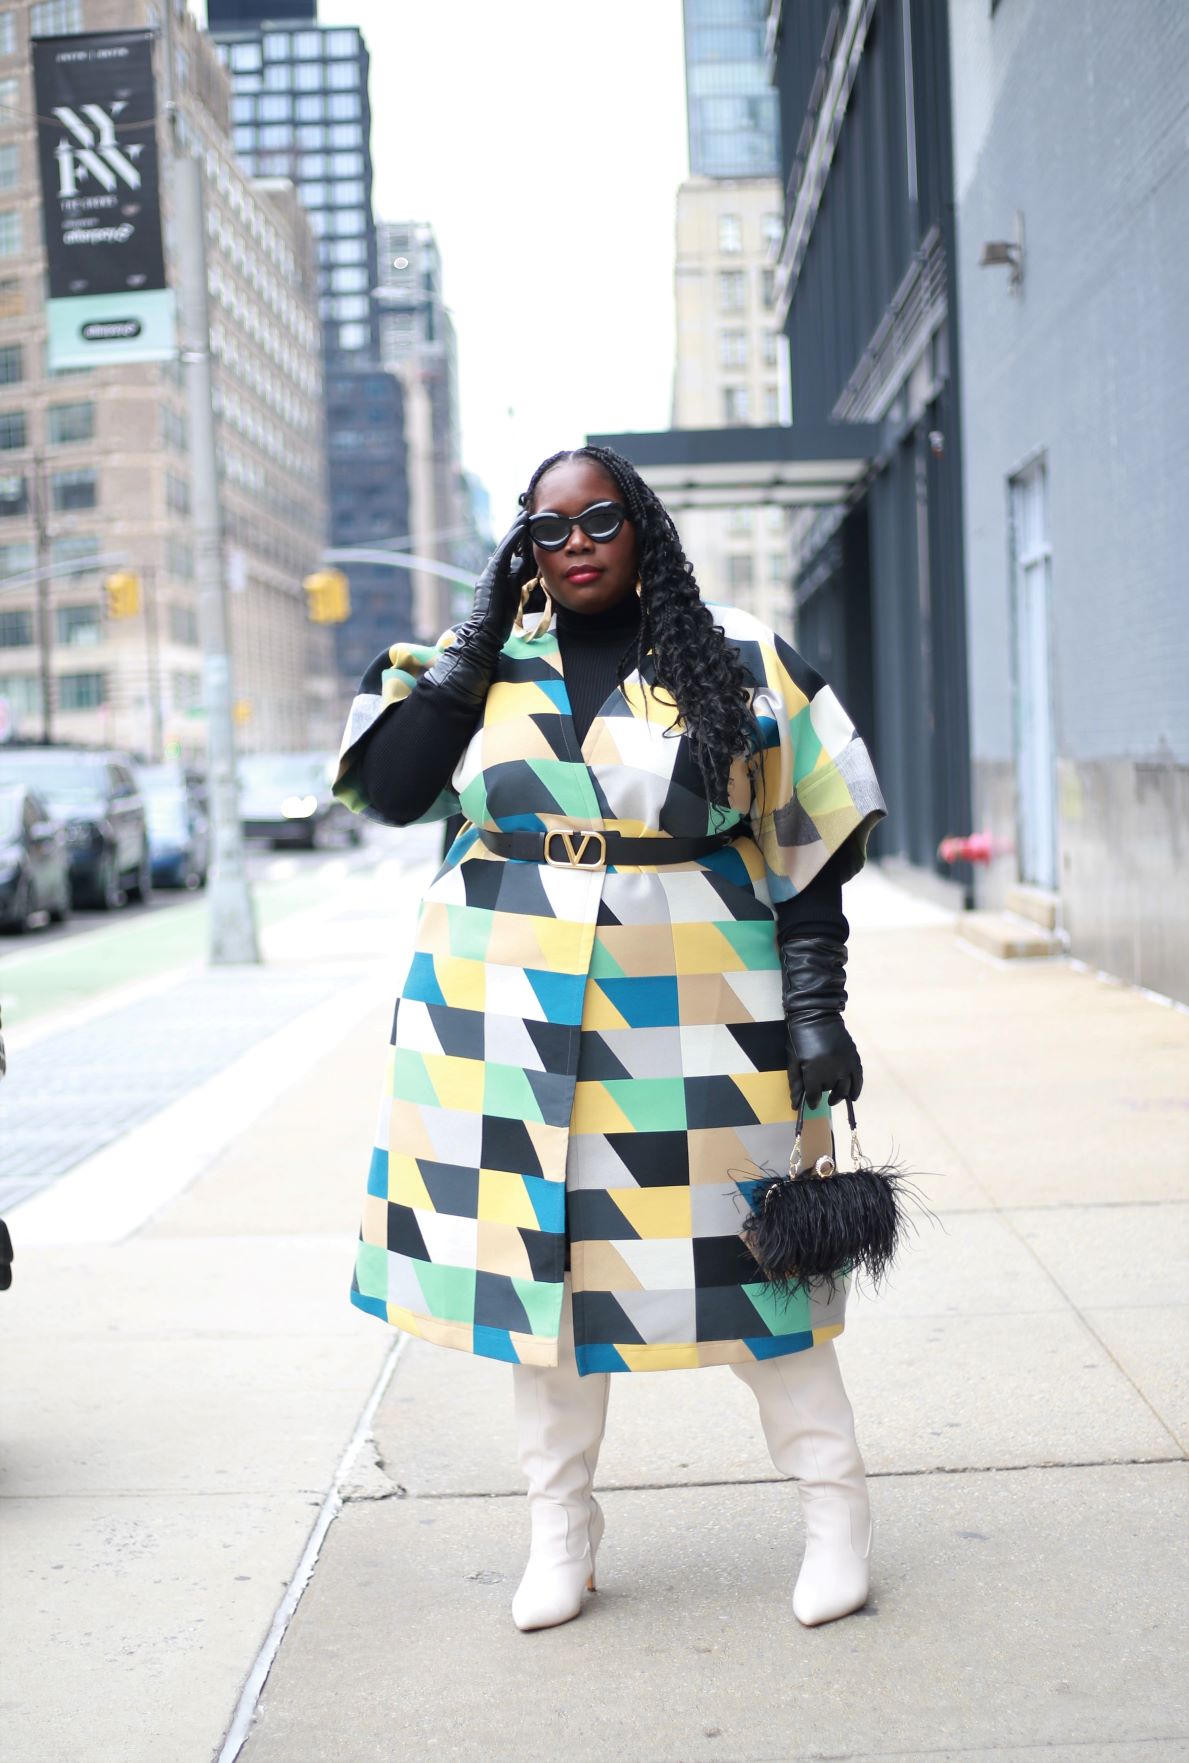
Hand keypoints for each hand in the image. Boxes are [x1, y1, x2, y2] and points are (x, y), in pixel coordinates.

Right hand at [468, 514, 531, 647]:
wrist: (487, 632)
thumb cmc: (502, 620)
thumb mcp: (514, 594)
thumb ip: (517, 578)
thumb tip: (524, 562)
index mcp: (499, 576)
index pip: (511, 554)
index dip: (519, 540)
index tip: (529, 527)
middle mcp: (493, 571)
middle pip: (507, 546)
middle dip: (517, 530)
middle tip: (527, 514)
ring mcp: (491, 572)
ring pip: (505, 546)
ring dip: (515, 530)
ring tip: (525, 516)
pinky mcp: (491, 575)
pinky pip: (504, 553)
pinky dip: (512, 540)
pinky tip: (521, 528)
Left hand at [787, 1015, 862, 1108]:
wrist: (816, 1014)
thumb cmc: (799, 1037)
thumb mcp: (793, 1060)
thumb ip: (795, 1083)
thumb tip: (796, 1105)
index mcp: (814, 1070)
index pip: (815, 1094)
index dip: (812, 1100)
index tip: (812, 1102)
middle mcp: (832, 1069)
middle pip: (830, 1090)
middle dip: (823, 1093)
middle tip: (819, 1092)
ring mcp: (845, 1063)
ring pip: (845, 1087)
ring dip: (839, 1095)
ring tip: (833, 1099)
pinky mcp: (853, 1057)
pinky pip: (858, 1078)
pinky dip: (857, 1088)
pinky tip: (853, 1096)